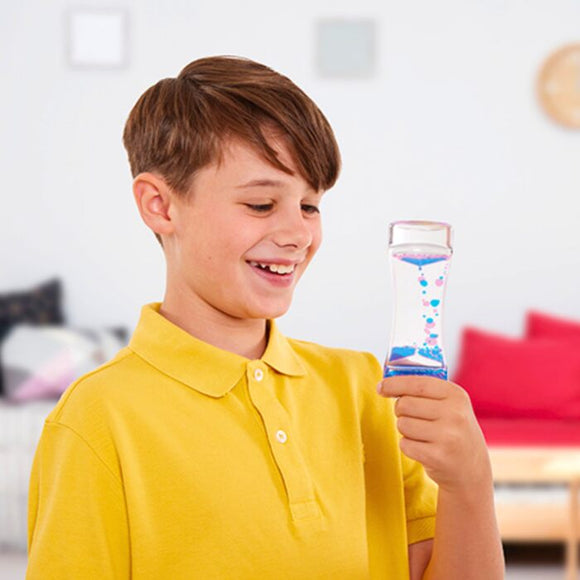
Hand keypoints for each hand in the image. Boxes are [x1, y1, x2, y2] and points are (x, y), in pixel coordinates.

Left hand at [377, 375, 490, 493]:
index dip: (394, 384)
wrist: (472, 469)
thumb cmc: (452, 430)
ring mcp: (448, 436)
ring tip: (422, 435)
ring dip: (405, 430)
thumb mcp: (450, 405)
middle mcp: (455, 414)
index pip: (417, 383)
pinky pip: (404, 444)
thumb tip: (386, 383)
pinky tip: (424, 449)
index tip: (381, 387)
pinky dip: (408, 446)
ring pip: (402, 424)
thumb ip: (424, 391)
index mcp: (456, 395)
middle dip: (401, 411)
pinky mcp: (438, 457)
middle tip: (413, 418)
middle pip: (404, 404)